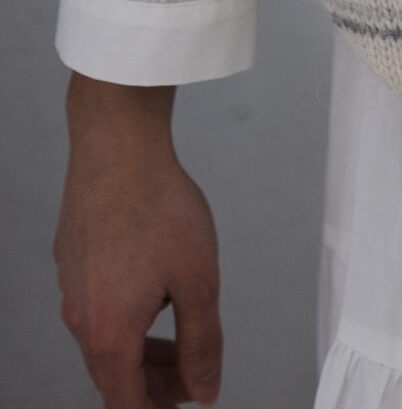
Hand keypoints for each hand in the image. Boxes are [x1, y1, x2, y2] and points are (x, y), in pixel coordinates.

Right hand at [54, 75, 222, 406]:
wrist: (118, 147)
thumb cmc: (159, 207)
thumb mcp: (199, 280)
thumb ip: (203, 343)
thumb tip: (204, 389)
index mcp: (109, 335)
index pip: (127, 404)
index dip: (160, 407)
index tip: (191, 392)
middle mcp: (80, 318)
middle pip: (113, 374)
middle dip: (155, 379)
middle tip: (194, 366)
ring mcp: (70, 288)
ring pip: (105, 337)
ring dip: (141, 345)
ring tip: (180, 324)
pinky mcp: (71, 259)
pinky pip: (97, 303)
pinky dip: (126, 311)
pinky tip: (154, 280)